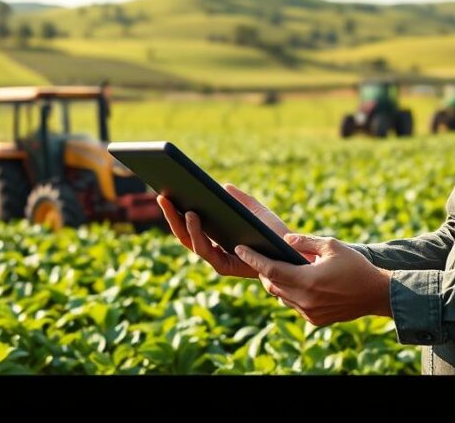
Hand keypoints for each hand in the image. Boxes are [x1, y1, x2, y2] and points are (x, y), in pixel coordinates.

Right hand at [156, 183, 309, 278]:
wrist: (293, 254)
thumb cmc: (275, 233)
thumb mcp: (256, 210)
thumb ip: (239, 199)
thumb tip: (222, 186)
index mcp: (216, 237)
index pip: (190, 223)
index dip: (175, 209)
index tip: (165, 189)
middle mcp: (214, 249)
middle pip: (184, 232)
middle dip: (171, 215)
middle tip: (161, 194)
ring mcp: (217, 259)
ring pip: (191, 242)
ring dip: (182, 223)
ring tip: (180, 204)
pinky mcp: (224, 267)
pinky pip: (206, 250)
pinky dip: (197, 233)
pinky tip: (193, 214)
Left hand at [235, 233, 392, 325]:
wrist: (376, 294)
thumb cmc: (355, 266)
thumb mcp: (331, 245)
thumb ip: (305, 242)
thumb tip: (284, 240)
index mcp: (308, 280)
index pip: (271, 269)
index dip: (253, 258)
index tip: (240, 247)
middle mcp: (306, 300)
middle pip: (272, 284)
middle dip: (263, 270)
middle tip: (258, 256)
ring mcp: (309, 313)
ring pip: (281, 296)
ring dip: (276, 282)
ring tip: (276, 268)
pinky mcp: (315, 320)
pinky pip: (293, 305)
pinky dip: (289, 293)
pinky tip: (295, 282)